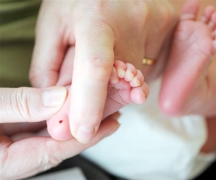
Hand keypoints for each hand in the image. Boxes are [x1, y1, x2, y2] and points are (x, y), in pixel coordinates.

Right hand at [0, 87, 119, 178]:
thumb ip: (21, 104)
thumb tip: (59, 98)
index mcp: (4, 165)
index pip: (55, 152)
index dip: (85, 138)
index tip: (109, 124)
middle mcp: (10, 161)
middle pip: (56, 145)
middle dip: (83, 128)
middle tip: (107, 113)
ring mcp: (8, 149)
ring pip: (47, 136)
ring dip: (69, 121)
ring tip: (92, 107)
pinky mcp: (6, 137)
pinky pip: (35, 128)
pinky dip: (52, 116)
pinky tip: (66, 105)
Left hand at [29, 0, 176, 142]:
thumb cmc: (77, 1)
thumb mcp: (53, 26)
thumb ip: (49, 68)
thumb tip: (59, 106)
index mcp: (96, 15)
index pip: (96, 65)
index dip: (90, 104)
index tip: (82, 131)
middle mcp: (132, 21)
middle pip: (116, 82)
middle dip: (99, 101)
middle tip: (84, 98)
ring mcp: (155, 27)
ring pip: (131, 80)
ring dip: (112, 87)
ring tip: (103, 62)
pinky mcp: (167, 33)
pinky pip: (144, 70)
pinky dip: (127, 77)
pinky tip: (119, 61)